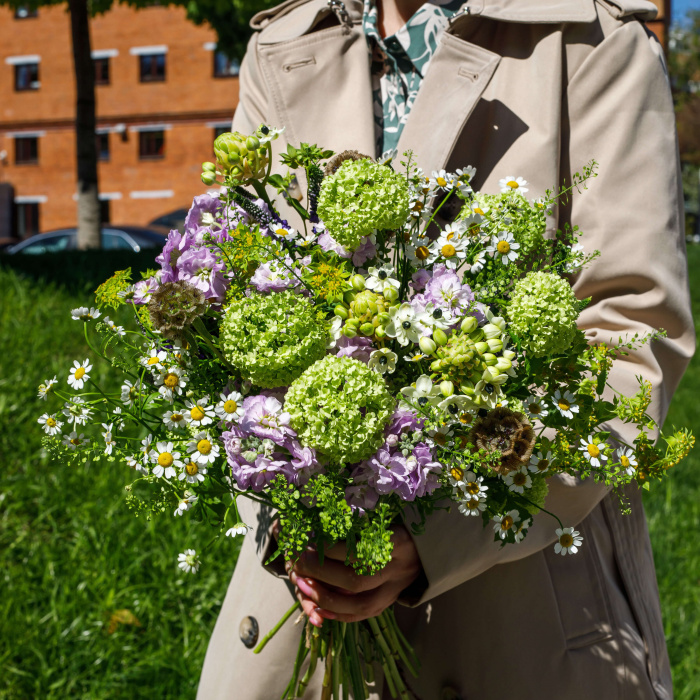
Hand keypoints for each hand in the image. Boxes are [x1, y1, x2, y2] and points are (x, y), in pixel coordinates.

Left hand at [281, 524, 421, 625]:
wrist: (426, 547)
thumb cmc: (398, 524)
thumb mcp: (385, 516)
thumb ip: (360, 520)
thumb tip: (323, 519)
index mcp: (399, 542)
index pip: (361, 550)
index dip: (333, 549)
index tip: (311, 540)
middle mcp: (398, 569)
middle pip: (356, 579)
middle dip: (321, 571)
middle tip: (299, 559)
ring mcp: (395, 590)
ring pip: (359, 604)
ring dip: (325, 596)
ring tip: (301, 583)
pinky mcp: (389, 602)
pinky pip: (363, 615)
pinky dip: (338, 614)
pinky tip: (316, 608)